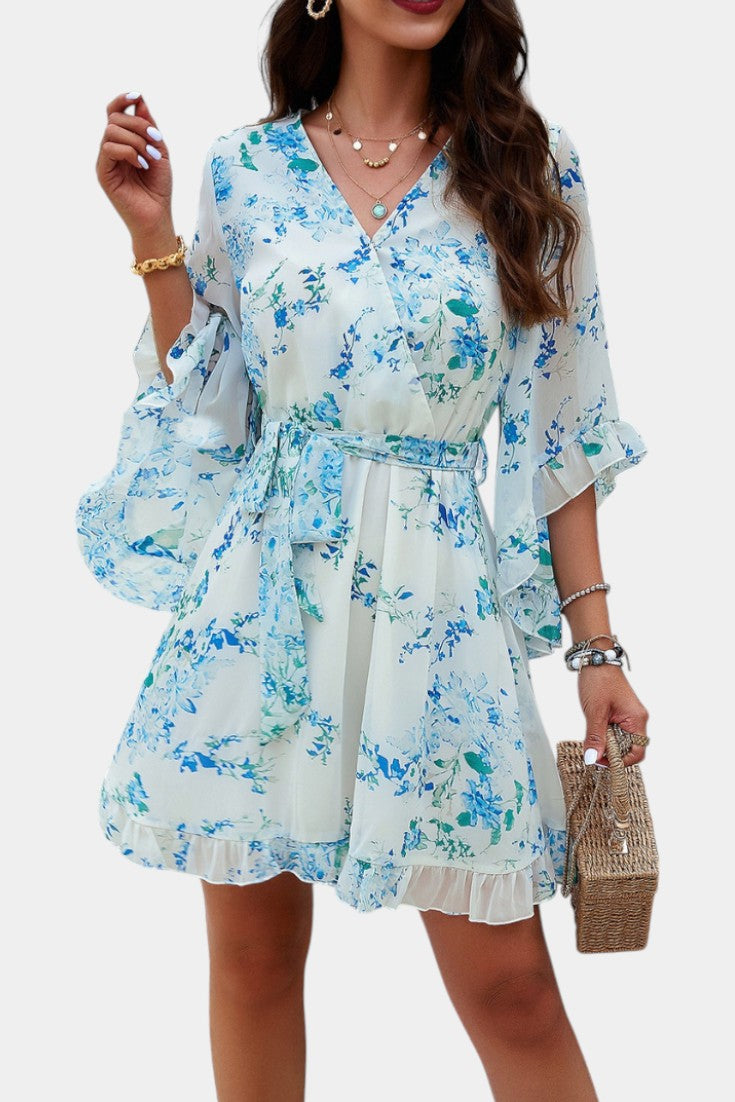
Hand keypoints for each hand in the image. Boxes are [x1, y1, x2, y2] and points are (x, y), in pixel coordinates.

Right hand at [96, 91, 172, 238]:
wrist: (156, 216)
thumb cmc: (158, 188)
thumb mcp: (159, 151)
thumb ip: (149, 128)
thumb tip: (140, 100)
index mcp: (123, 141)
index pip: (115, 111)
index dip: (123, 99)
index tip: (137, 95)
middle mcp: (111, 147)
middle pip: (114, 117)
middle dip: (138, 124)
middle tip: (155, 141)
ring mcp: (105, 160)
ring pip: (112, 130)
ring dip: (136, 140)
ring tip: (150, 158)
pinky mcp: (103, 172)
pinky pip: (109, 148)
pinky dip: (129, 152)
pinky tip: (141, 165)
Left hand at [578, 664, 649, 768]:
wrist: (596, 659)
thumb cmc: (599, 680)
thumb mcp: (594, 712)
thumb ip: (595, 737)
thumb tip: (593, 758)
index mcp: (637, 719)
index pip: (637, 752)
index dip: (620, 761)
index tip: (601, 762)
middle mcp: (637, 719)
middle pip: (629, 749)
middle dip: (612, 753)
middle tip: (593, 751)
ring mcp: (629, 716)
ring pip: (621, 741)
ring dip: (607, 744)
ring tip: (592, 739)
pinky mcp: (621, 712)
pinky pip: (616, 731)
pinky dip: (606, 735)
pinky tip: (595, 731)